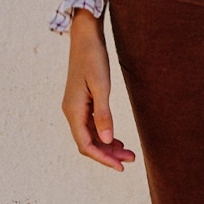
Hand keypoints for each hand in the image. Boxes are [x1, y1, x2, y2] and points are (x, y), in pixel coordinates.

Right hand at [62, 10, 136, 168]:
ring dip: (108, 145)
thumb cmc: (93, 58)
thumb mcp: (101, 86)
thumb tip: (108, 140)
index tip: (120, 167)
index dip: (102, 158)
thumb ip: (104, 114)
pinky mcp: (82, 101)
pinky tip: (117, 138)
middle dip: (108, 154)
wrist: (85, 36)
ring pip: (91, 135)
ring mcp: (75, 107)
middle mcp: (71, 111)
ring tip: (129, 152)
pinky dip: (104, 133)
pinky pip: (91, 124)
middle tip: (131, 159)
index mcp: (73, 110)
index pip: (85, 144)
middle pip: (88, 142)